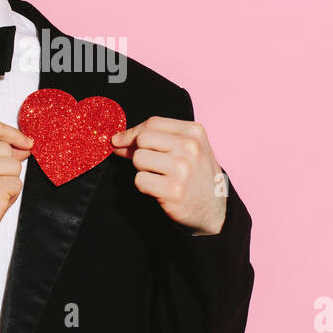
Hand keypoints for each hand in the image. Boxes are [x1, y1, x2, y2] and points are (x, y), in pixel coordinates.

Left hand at [110, 116, 226, 234]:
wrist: (215, 209)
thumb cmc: (196, 175)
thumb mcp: (188, 148)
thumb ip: (157, 139)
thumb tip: (117, 140)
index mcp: (194, 132)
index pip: (152, 123)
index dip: (132, 133)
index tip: (121, 141)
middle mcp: (190, 147)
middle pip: (143, 139)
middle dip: (138, 152)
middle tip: (147, 164)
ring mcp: (182, 169)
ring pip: (139, 159)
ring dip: (143, 170)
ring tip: (160, 177)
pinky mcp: (173, 190)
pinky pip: (140, 180)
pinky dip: (145, 186)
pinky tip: (160, 189)